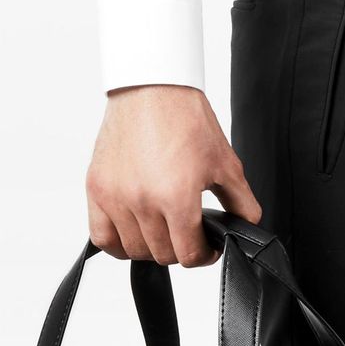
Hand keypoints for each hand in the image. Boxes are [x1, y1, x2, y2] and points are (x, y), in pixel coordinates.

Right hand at [86, 85, 260, 265]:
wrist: (152, 89)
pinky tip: (134, 232)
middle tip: (189, 233)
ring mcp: (114, 197)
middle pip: (162, 255)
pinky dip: (118, 242)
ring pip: (133, 250)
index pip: (189, 255)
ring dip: (152, 246)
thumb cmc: (186, 119)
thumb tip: (248, 227)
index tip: (208, 247)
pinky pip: (101, 237)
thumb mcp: (226, 163)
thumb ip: (241, 202)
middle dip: (181, 249)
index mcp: (176, 197)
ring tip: (164, 228)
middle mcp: (141, 201)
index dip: (205, 256)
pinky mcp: (96, 189)